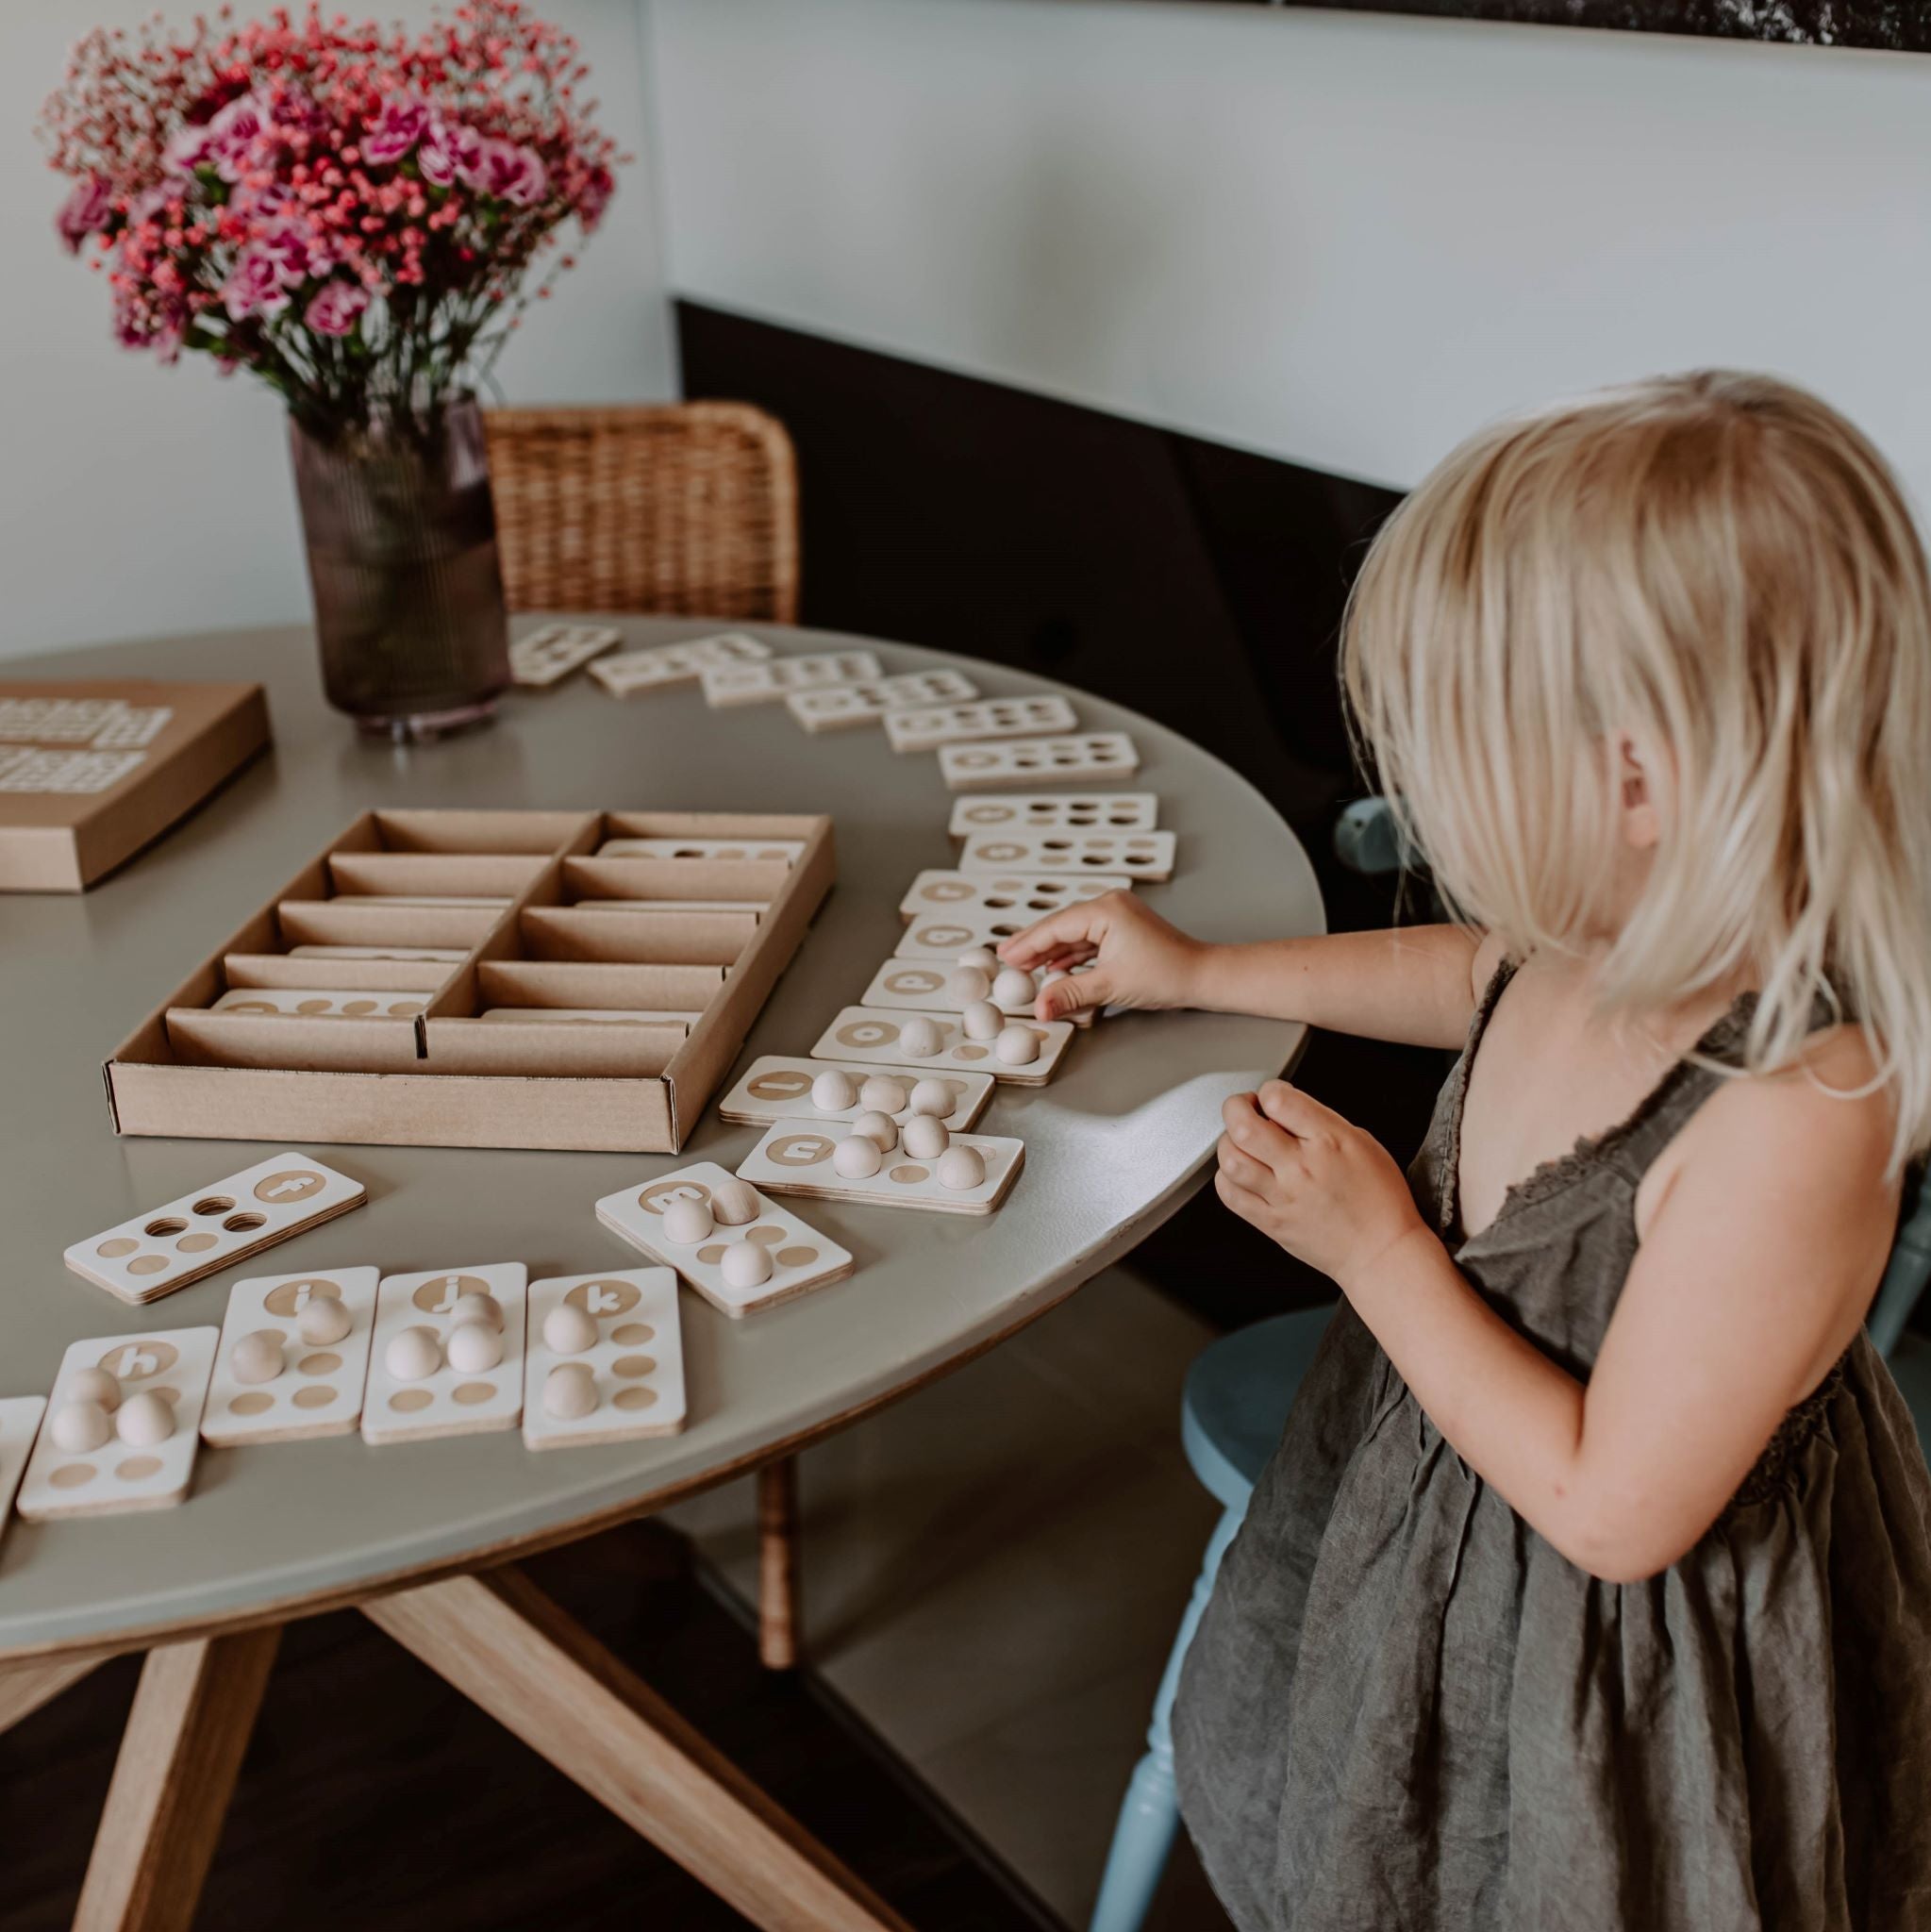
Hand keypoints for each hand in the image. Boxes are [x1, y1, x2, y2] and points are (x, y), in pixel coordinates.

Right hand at [997, 891, 1204, 1022]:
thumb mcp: (1110, 986)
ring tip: (1024, 966)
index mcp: (1105, 910)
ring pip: (1072, 933)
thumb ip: (1069, 994)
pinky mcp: (1122, 928)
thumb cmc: (1166, 974)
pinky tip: (1053, 967)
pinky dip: (1070, 954)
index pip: (1055, 926)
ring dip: (1050, 951)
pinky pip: (1087, 939)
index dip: (1027, 943)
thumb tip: (1039, 1007)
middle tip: (1006, 958)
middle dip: (1034, 945)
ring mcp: (1116, 915)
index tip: (1005, 956)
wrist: (1201, 975)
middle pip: (1060, 926)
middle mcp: (1109, 905)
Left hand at [1215, 1081, 1426, 1288]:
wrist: (1381, 1252)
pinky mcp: (1272, 1223)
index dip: (1269, 1091)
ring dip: (1229, 1143)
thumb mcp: (1362, 1143)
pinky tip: (1240, 1172)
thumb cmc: (1379, 1199)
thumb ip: (1321, 1122)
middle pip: (1243, 1127)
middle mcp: (1301, 1167)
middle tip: (1245, 1110)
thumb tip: (1286, 1109)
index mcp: (1328, 1141)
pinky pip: (1231, 1196)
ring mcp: (1283, 1197)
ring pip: (1232, 1160)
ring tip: (1242, 1142)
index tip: (1272, 1098)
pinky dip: (1227, 1177)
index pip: (1278, 1100)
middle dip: (1236, 1108)